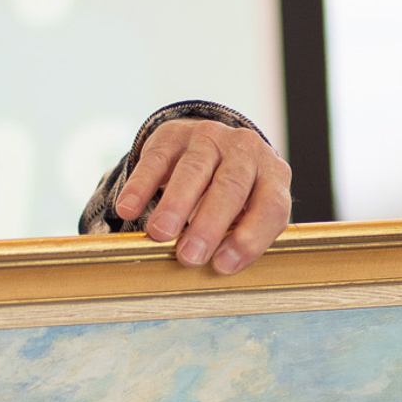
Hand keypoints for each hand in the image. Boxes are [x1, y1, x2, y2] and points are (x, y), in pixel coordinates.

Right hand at [114, 119, 293, 272]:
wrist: (215, 146)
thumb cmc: (238, 196)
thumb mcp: (250, 213)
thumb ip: (241, 236)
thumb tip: (218, 267)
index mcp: (273, 175)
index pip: (271, 206)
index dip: (250, 238)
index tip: (222, 266)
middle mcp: (246, 150)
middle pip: (230, 187)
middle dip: (209, 225)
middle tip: (189, 256)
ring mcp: (210, 138)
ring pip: (193, 170)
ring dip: (175, 205)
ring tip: (160, 234)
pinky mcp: (174, 134)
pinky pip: (155, 160)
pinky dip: (140, 186)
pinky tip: (128, 209)